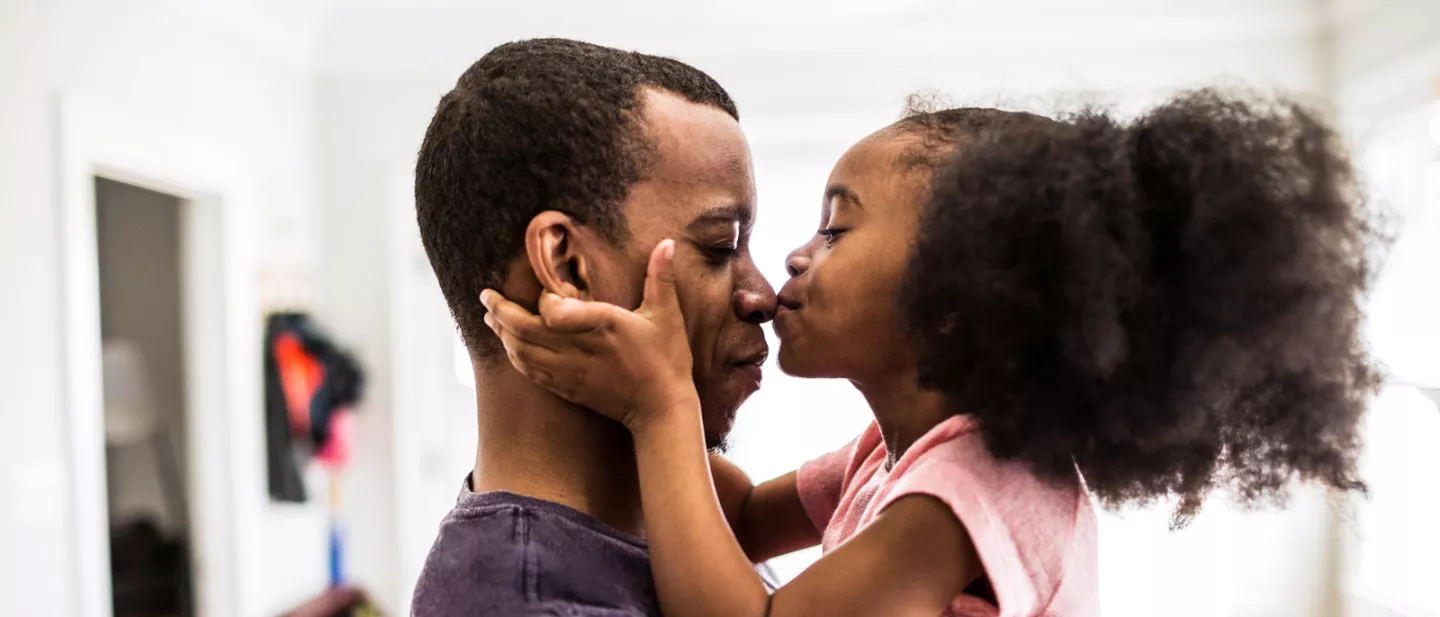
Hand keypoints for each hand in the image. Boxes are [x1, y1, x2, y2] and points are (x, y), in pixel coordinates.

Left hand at [481, 239, 698, 431]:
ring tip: (490, 318)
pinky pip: (531, 373)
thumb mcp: (667, 315)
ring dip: (503, 334)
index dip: (543, 300)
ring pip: (522, 353)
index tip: (545, 293)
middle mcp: (580, 350)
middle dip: (501, 312)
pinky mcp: (568, 389)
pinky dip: (515, 358)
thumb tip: (668, 243)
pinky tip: (509, 347)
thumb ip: (661, 277)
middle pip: (526, 331)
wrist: (661, 409)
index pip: (554, 312)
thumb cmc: (666, 359)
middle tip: (486, 296)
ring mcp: (571, 372)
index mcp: (602, 326)